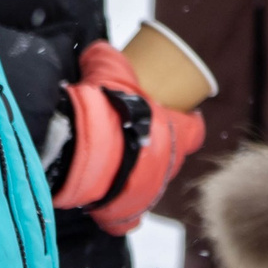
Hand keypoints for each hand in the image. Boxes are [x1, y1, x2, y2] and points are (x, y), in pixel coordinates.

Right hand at [48, 43, 203, 234]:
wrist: (73, 147)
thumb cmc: (100, 108)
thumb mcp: (107, 70)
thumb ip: (107, 58)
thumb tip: (99, 50)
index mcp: (174, 134)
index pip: (194, 130)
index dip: (188, 122)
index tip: (181, 115)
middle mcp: (166, 166)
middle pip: (172, 159)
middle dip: (160, 149)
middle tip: (139, 136)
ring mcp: (146, 192)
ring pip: (150, 186)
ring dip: (139, 176)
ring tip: (119, 165)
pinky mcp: (121, 212)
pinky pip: (125, 217)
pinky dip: (119, 212)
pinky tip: (110, 203)